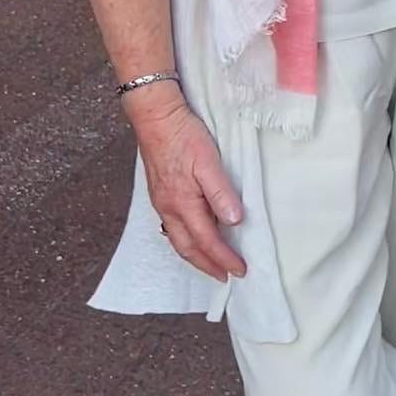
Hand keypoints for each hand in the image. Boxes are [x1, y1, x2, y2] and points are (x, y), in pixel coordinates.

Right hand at [132, 92, 244, 281]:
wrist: (156, 118)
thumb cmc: (184, 136)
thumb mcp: (208, 162)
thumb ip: (221, 193)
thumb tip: (234, 221)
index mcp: (183, 204)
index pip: (207, 240)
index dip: (224, 257)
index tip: (240, 270)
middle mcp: (169, 208)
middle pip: (188, 247)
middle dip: (207, 265)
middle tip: (225, 277)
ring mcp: (161, 202)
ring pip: (177, 240)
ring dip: (195, 256)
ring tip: (209, 265)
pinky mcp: (159, 194)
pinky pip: (171, 227)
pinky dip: (184, 241)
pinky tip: (190, 238)